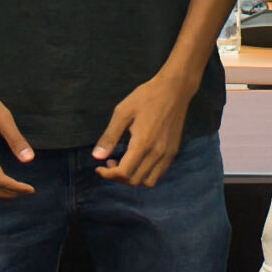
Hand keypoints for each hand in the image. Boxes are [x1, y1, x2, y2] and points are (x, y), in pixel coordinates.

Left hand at [94, 72, 189, 186]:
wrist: (174, 89)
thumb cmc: (146, 97)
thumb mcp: (122, 112)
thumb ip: (110, 136)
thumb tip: (97, 156)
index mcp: (143, 143)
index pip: (124, 173)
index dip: (108, 175)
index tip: (98, 168)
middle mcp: (157, 153)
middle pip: (134, 180)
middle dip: (117, 177)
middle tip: (109, 163)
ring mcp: (168, 154)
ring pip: (148, 182)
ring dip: (132, 179)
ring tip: (123, 164)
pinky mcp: (173, 152)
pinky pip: (158, 173)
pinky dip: (145, 174)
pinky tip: (137, 160)